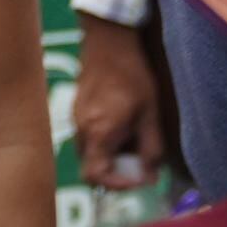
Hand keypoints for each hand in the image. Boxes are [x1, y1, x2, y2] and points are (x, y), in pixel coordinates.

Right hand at [70, 11, 168, 191]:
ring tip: (135, 142)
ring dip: (112, 157)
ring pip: (91, 153)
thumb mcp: (150, 115)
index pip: (95, 176)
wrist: (108, 41)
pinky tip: (125, 126)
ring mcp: (75, 118)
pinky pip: (89, 137)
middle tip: (141, 164)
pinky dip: (106, 142)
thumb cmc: (132, 76)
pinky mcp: (77, 109)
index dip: (118, 185)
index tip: (139, 178)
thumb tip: (150, 176)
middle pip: (92, 167)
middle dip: (118, 172)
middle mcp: (81, 129)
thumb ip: (151, 149)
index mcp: (98, 133)